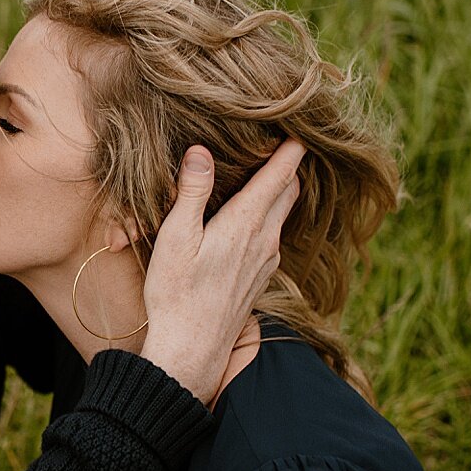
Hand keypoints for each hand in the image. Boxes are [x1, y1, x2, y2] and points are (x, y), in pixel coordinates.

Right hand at [139, 140, 304, 403]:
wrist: (191, 349)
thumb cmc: (176, 293)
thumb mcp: (176, 238)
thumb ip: (192, 192)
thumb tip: (202, 151)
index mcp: (246, 222)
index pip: (281, 173)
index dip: (291, 145)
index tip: (295, 121)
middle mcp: (265, 239)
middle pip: (291, 189)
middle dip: (289, 163)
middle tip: (279, 139)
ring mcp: (267, 259)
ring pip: (284, 213)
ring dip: (280, 189)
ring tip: (266, 170)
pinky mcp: (260, 276)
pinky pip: (274, 235)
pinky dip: (270, 215)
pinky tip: (251, 217)